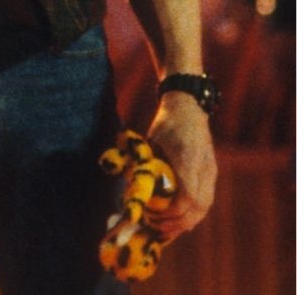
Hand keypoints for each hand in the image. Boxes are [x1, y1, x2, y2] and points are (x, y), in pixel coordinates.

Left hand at [143, 92, 216, 239]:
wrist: (188, 109)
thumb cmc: (165, 124)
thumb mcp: (148, 141)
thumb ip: (140, 163)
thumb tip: (127, 187)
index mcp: (187, 158)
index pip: (188, 196)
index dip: (172, 211)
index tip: (154, 214)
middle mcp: (203, 167)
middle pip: (199, 206)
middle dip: (177, 221)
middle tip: (155, 225)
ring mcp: (210, 171)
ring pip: (205, 206)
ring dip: (185, 221)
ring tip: (164, 228)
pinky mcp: (211, 174)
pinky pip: (206, 200)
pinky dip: (192, 214)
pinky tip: (177, 221)